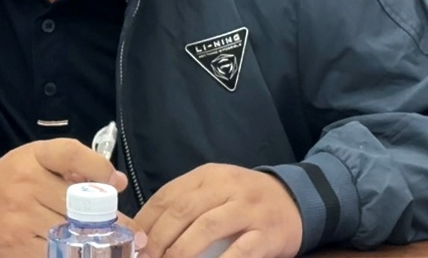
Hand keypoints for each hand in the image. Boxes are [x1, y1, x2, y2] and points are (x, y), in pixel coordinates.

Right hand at [0, 138, 142, 257]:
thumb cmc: (16, 180)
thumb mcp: (39, 160)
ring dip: (99, 247)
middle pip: (80, 204)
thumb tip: (118, 182)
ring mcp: (19, 220)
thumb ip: (77, 166)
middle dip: (111, 222)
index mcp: (33, 157)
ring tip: (118, 252)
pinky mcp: (14, 250)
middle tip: (134, 237)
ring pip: (71, 236)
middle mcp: (25, 186)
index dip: (100, 169)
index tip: (117, 184)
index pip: (71, 154)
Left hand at [135, 165, 301, 257]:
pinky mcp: (266, 233)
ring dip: (181, 251)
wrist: (294, 199)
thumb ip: (185, 204)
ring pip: (207, 228)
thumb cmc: (244, 199)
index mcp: (207, 176)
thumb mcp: (214, 191)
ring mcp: (247, 209)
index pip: (168, 195)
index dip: (146, 220)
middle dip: (159, 238)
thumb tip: (146, 232)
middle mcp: (226, 187)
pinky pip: (240, 251)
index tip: (132, 242)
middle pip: (183, 211)